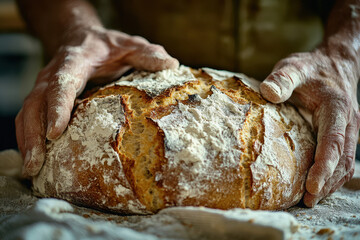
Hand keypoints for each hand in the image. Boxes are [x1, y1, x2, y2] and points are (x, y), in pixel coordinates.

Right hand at [16, 27, 178, 176]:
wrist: (82, 39)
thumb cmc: (108, 45)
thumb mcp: (130, 45)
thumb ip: (147, 54)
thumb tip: (170, 64)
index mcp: (75, 62)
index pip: (62, 84)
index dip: (57, 107)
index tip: (55, 132)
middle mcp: (53, 74)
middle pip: (36, 104)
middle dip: (34, 135)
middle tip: (36, 164)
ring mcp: (45, 86)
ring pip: (28, 113)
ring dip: (27, 141)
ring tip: (32, 169)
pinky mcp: (43, 97)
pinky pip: (29, 117)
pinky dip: (28, 138)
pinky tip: (34, 158)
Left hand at [260, 46, 359, 206]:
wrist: (334, 64)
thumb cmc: (312, 68)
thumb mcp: (295, 67)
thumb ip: (283, 78)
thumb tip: (268, 91)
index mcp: (337, 109)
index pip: (334, 142)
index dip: (324, 166)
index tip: (312, 185)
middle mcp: (349, 124)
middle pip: (342, 160)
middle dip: (326, 183)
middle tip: (306, 201)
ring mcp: (349, 132)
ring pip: (345, 164)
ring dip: (330, 184)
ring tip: (309, 200)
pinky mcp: (343, 136)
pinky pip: (342, 161)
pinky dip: (331, 176)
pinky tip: (316, 186)